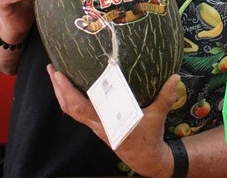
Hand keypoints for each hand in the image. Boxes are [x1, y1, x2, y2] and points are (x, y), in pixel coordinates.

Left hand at [48, 64, 177, 177]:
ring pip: (70, 110)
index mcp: (106, 122)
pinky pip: (77, 111)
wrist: (146, 158)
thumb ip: (165, 96)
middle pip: (69, 107)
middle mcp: (96, 124)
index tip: (59, 74)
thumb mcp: (158, 116)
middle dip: (58, 88)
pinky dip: (70, 98)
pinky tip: (70, 87)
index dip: (67, 91)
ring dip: (61, 93)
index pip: (79, 106)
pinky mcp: (97, 124)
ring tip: (55, 74)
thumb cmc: (149, 137)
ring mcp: (95, 125)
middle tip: (51, 68)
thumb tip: (175, 77)